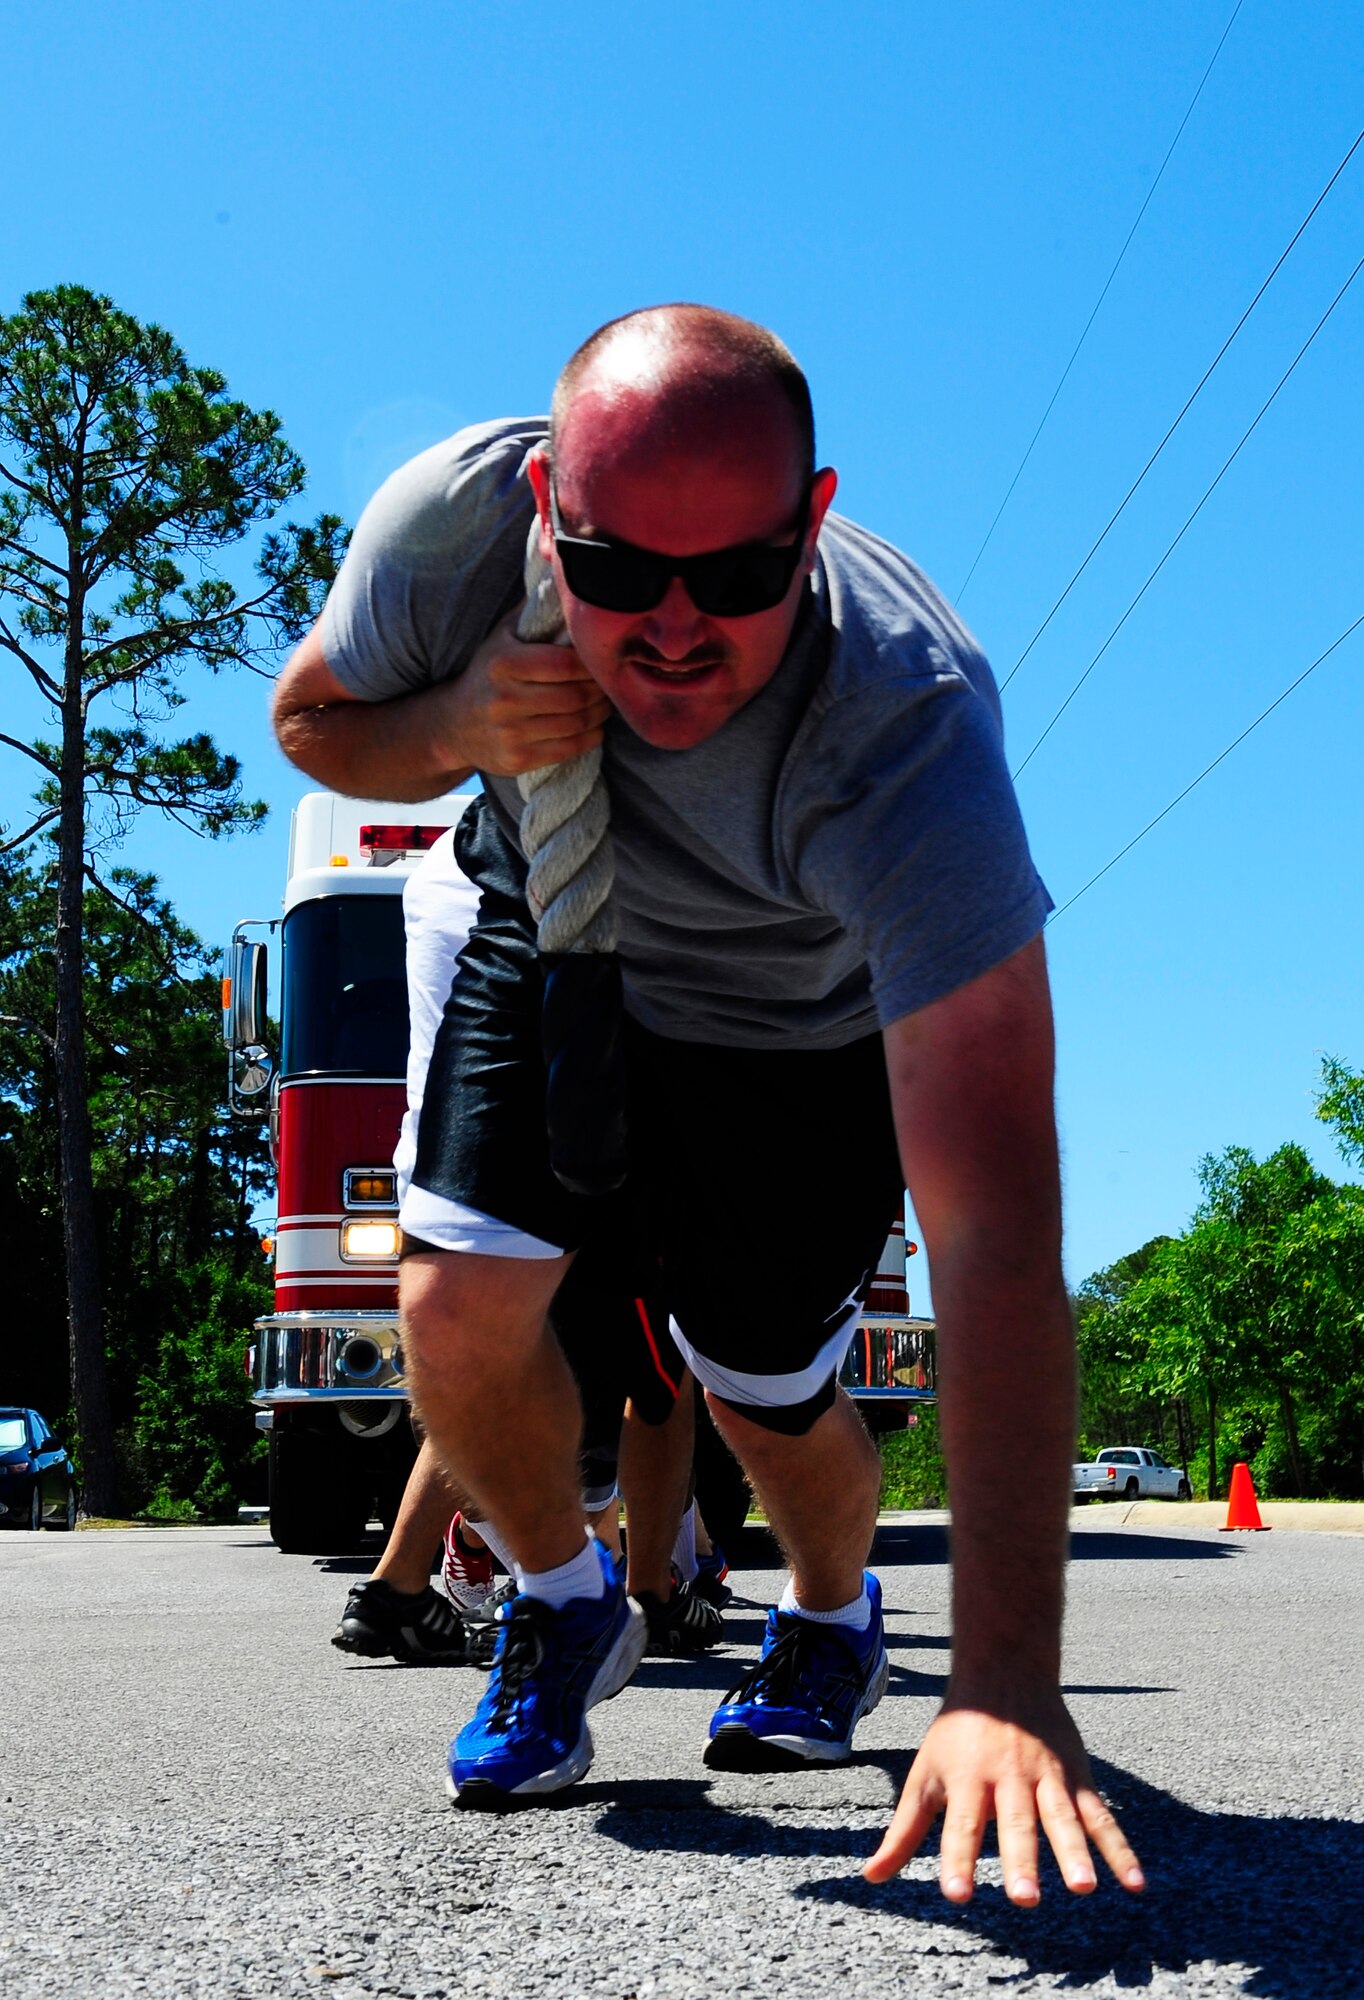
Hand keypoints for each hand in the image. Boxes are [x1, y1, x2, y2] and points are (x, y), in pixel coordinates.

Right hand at [436, 611, 611, 776]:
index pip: (565, 663)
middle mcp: (505, 699)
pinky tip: (593, 725)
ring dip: (600, 713)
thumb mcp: (501, 637)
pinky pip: (570, 748)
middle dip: (600, 690)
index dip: (591, 664)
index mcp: (503, 664)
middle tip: (609, 684)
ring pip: (576, 723)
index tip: (600, 661)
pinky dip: (591, 736)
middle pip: (576, 696)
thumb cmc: (488, 673)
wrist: (453, 725)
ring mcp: (510, 733)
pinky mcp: (518, 760)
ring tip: (603, 703)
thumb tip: (563, 572)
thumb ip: (532, 611)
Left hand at [864, 1683, 1144, 1904]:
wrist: (1004, 1670)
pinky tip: (1134, 1882)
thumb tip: (871, 1878)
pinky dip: (1120, 1848)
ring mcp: (1047, 1777)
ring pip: (1062, 1818)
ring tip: (1082, 1887)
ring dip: (1074, 1853)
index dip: (958, 1859)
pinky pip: (1101, 1816)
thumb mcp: (925, 1774)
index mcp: (968, 1779)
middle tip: (1024, 1898)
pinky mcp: (1077, 1777)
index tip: (957, 1894)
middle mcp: (1008, 1778)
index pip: (961, 1826)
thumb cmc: (957, 1733)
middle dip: (1021, 1859)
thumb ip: (904, 1831)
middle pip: (1015, 1823)